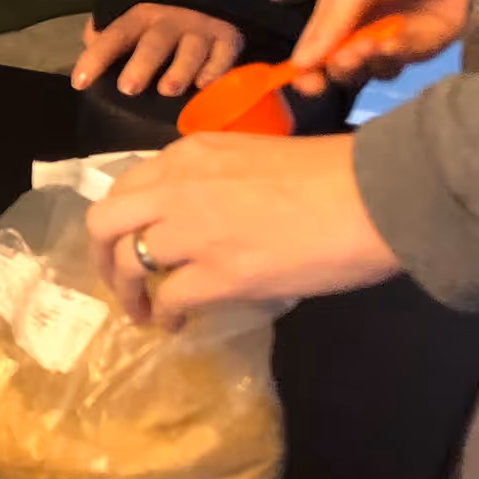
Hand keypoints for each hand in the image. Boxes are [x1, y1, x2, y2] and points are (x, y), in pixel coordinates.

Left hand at [72, 0, 315, 97]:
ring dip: (180, 70)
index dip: (96, 58)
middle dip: (141, 65)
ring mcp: (203, 26)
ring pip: (191, 51)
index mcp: (144, 10)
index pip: (115, 34)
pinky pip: (224, 56)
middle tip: (128, 88)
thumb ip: (114, 22)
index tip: (79, 82)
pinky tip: (204, 84)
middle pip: (155, 44)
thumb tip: (89, 43)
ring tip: (168, 90)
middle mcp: (172, 19)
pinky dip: (216, 70)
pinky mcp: (230, 35)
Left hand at [85, 136, 400, 330]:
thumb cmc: (337, 175)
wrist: (376, 195)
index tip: (135, 238)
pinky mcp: (217, 274)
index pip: (130, 183)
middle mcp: (179, 185)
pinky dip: (163, 316)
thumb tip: (213, 219)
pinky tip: (174, 325)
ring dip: (127, 291)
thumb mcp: (259, 158)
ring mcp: (193, 230)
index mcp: (193, 152)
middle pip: (106, 220)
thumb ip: (221, 181)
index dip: (125, 218)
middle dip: (102, 255)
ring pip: (126, 261)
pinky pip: (167, 298)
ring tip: (143, 311)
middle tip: (120, 279)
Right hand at [289, 0, 478, 88]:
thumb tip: (298, 65)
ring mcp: (402, 31)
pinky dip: (399, 56)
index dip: (308, 69)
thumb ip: (333, 19)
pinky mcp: (435, 37)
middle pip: (344, 64)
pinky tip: (394, 43)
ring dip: (369, 64)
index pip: (317, 45)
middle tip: (347, 58)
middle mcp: (368, 20)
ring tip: (370, 48)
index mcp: (342, 2)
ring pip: (377, 68)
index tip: (306, 85)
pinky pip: (411, 59)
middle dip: (341, 68)